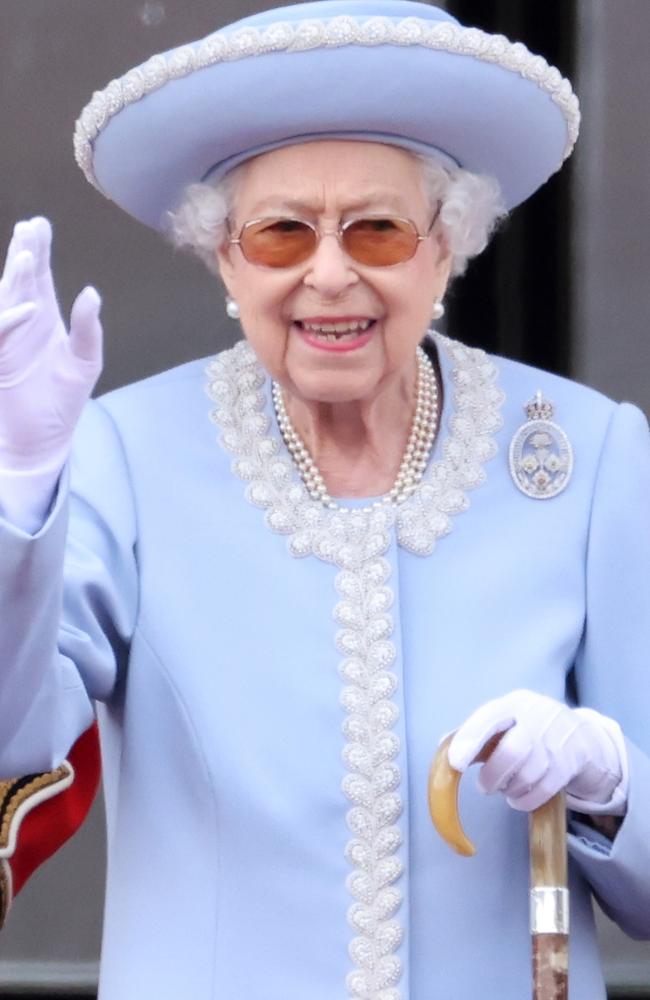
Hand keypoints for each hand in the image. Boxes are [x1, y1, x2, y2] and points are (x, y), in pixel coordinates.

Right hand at [0, 216, 102, 474]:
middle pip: (19, 281)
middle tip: (30, 227)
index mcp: (44, 319)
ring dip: (13, 279)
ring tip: (25, 255)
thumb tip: (91, 293)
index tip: (40, 224)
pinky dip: (11, 320)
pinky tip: (30, 308)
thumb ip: (88, 330)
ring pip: (5, 300)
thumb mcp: (85, 363)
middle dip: (24, 253)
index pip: (39, 278)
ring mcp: (6, 340)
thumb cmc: (63, 403)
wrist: (43, 440)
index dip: (39, 251)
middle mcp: (22, 323)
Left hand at [448, 689, 627, 814]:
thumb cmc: (532, 728)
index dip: (470, 739)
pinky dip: (525, 800)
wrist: (584, 736)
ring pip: (528, 774)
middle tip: (484, 787)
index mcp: (514, 703)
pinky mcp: (571, 763)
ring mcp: (558, 741)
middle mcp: (538, 717)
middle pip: (511, 752)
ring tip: (505, 788)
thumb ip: (476, 733)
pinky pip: (543, 790)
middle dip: (493, 775)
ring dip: (510, 789)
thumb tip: (443, 752)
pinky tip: (519, 797)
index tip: (456, 763)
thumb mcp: (507, 721)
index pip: (489, 717)